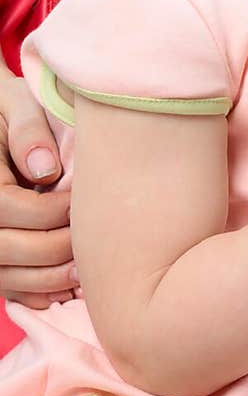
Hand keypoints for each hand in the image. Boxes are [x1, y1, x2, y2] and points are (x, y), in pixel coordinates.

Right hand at [0, 67, 73, 307]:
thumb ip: (29, 129)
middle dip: (52, 249)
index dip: (48, 212)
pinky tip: (65, 287)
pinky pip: (6, 286)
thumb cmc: (7, 108)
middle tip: (90, 242)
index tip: (79, 202)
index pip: (7, 208)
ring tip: (83, 271)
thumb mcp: (15, 102)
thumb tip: (46, 170)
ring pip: (4, 276)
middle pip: (4, 249)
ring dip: (46, 279)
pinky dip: (34, 293)